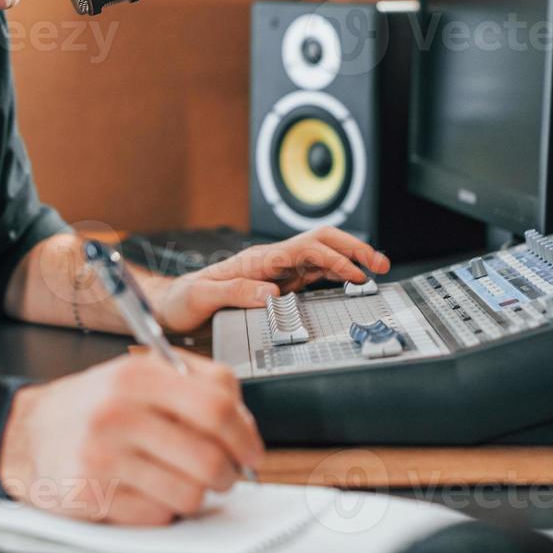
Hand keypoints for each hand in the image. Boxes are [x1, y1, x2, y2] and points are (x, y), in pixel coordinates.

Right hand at [0, 351, 262, 524]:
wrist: (24, 433)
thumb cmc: (91, 405)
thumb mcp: (136, 373)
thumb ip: (193, 383)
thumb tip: (242, 419)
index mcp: (136, 374)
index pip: (216, 406)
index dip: (246, 433)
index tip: (252, 449)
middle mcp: (118, 412)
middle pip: (209, 456)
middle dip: (231, 473)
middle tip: (228, 473)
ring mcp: (102, 457)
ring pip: (189, 494)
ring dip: (198, 494)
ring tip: (183, 480)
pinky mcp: (91, 496)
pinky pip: (157, 516)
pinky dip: (164, 509)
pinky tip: (149, 490)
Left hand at [155, 225, 390, 332]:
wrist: (172, 308)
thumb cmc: (183, 301)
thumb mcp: (202, 297)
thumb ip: (234, 291)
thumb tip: (271, 294)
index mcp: (258, 260)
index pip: (305, 249)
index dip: (334, 258)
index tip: (355, 273)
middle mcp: (271, 262)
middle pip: (320, 243)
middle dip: (353, 249)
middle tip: (379, 263)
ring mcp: (276, 272)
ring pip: (321, 256)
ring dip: (349, 259)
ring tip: (375, 270)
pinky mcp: (277, 285)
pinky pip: (313, 275)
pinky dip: (336, 275)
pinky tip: (349, 281)